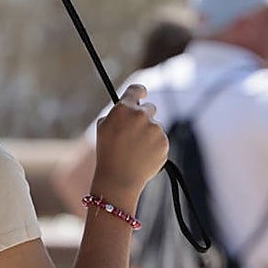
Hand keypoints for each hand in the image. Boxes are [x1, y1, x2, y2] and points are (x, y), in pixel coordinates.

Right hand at [93, 84, 167, 201]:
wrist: (119, 178)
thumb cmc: (107, 153)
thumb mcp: (103, 127)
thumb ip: (117, 112)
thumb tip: (129, 105)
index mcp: (123, 109)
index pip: (137, 89)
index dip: (140, 91)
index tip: (143, 94)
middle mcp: (141, 115)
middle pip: (150, 108)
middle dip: (145, 117)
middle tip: (136, 132)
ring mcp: (154, 128)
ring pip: (155, 126)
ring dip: (149, 134)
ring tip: (136, 150)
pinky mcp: (164, 141)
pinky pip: (161, 140)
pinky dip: (155, 146)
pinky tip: (144, 156)